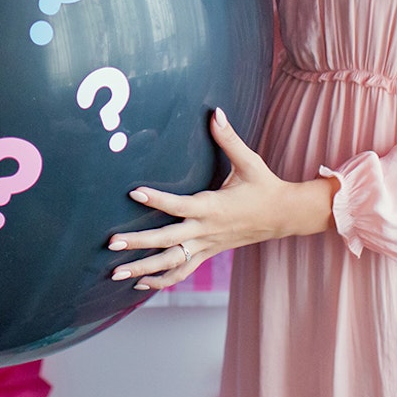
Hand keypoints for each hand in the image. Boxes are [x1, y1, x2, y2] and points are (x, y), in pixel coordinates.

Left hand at [106, 108, 337, 290]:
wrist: (284, 216)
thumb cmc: (265, 186)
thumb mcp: (249, 162)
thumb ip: (228, 138)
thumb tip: (215, 111)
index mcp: (213, 207)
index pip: (179, 205)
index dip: (156, 199)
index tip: (134, 192)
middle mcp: (206, 230)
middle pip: (167, 241)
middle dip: (138, 243)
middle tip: (111, 242)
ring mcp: (206, 246)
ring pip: (172, 263)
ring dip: (143, 270)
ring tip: (115, 274)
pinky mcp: (208, 254)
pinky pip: (182, 272)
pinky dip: (161, 281)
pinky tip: (140, 284)